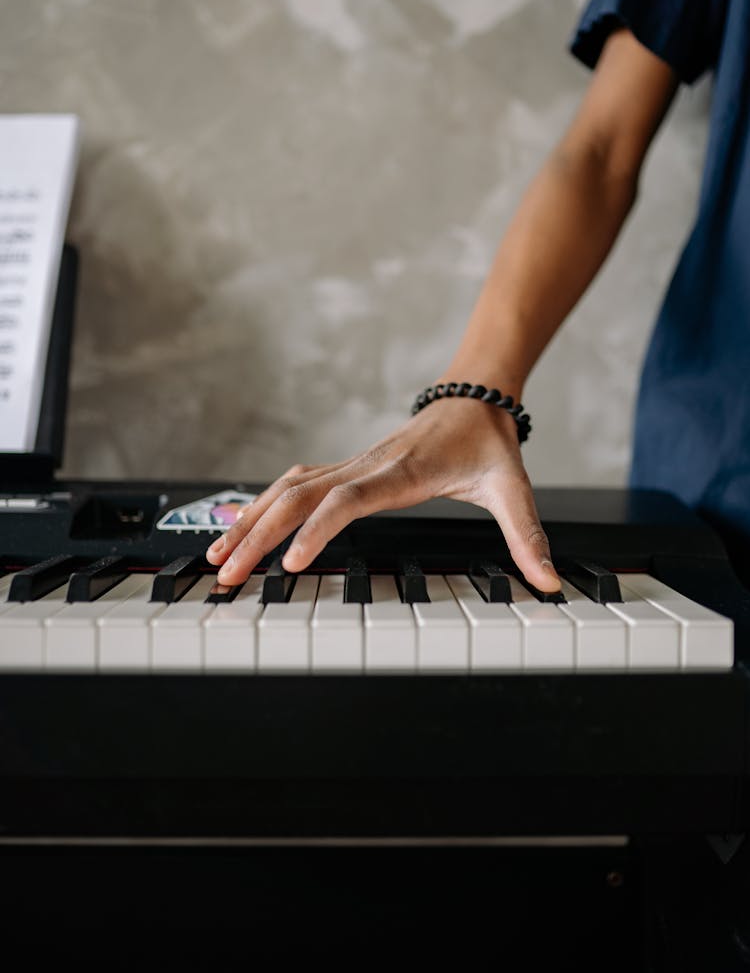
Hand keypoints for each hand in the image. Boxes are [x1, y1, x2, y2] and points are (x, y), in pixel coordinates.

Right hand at [206, 398, 560, 592]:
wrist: (474, 395)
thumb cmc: (487, 440)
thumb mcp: (513, 487)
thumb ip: (527, 535)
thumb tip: (548, 581)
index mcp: (402, 471)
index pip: (350, 500)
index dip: (318, 529)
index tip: (292, 563)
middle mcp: (367, 465)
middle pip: (300, 497)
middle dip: (260, 536)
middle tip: (227, 575)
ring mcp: (351, 465)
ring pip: (286, 490)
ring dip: (251, 521)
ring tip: (219, 557)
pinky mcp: (346, 468)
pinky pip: (294, 485)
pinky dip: (263, 506)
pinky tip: (242, 528)